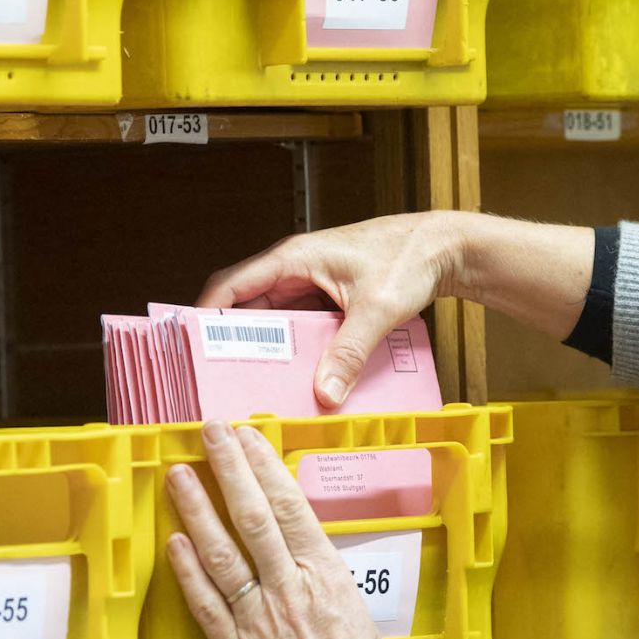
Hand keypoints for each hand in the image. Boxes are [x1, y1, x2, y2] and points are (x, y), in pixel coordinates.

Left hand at [165, 421, 419, 638]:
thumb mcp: (357, 615)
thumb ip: (324, 580)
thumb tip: (301, 549)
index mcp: (328, 578)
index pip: (290, 507)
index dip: (264, 467)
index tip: (248, 438)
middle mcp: (292, 591)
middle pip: (253, 517)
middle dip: (228, 470)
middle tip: (209, 434)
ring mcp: (260, 621)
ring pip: (221, 552)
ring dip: (198, 509)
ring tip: (180, 476)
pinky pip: (206, 603)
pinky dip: (188, 570)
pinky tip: (175, 543)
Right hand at [199, 211, 593, 407]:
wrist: (446, 247)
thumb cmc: (410, 257)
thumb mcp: (376, 309)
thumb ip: (349, 352)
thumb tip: (326, 392)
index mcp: (294, 258)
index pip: (232, 286)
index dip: (206, 315)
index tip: (192, 347)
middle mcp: (296, 268)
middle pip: (249, 307)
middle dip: (234, 340)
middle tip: (222, 377)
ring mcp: (313, 282)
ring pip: (275, 318)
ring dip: (267, 346)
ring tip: (256, 382)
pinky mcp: (330, 296)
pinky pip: (301, 324)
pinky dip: (296, 346)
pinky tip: (299, 373)